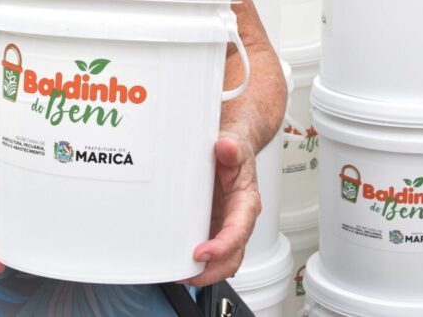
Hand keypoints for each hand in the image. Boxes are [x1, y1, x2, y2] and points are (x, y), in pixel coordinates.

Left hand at [182, 131, 261, 287]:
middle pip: (231, 257)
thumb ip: (232, 148)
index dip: (222, 247)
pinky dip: (194, 263)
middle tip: (186, 274)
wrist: (232, 149)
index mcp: (246, 204)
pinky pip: (207, 252)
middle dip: (210, 271)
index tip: (201, 253)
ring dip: (201, 272)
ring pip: (220, 261)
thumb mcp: (234, 146)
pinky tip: (176, 263)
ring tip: (177, 275)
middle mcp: (237, 221)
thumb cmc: (235, 152)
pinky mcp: (211, 228)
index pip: (237, 232)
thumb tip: (225, 147)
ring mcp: (224, 227)